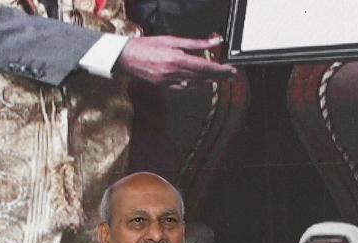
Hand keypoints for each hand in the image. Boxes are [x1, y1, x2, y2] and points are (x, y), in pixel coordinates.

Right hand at [116, 35, 236, 86]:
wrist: (125, 58)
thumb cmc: (147, 45)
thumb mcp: (172, 40)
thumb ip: (195, 43)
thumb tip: (215, 40)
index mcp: (177, 60)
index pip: (205, 67)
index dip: (220, 69)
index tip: (231, 69)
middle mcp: (175, 74)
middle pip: (203, 77)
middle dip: (219, 76)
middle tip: (232, 75)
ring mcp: (170, 83)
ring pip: (196, 84)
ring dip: (210, 81)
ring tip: (222, 79)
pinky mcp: (165, 87)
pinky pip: (185, 88)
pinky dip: (196, 86)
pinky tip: (203, 84)